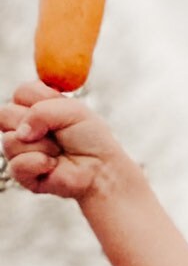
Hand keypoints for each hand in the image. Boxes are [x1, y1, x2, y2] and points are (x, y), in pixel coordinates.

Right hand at [1, 84, 137, 201]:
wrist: (101, 169)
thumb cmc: (90, 139)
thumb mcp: (73, 111)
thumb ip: (42, 111)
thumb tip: (21, 133)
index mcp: (36, 107)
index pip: (20, 93)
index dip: (37, 100)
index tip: (57, 109)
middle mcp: (23, 126)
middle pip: (4, 114)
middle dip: (34, 122)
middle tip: (55, 132)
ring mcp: (20, 149)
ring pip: (10, 140)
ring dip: (42, 146)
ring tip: (58, 152)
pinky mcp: (21, 172)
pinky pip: (16, 164)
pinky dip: (39, 164)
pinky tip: (53, 166)